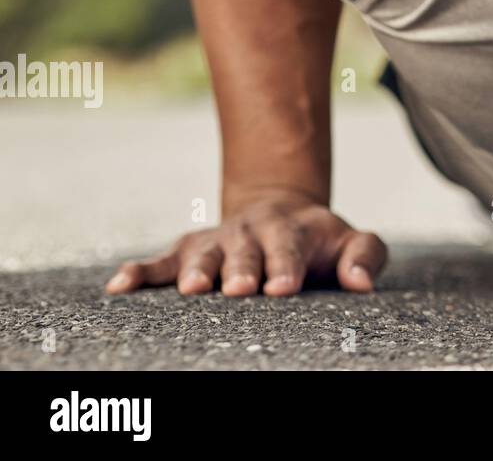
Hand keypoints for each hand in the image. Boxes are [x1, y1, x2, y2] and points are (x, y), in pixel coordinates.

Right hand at [104, 190, 388, 296]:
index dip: (286, 267)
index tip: (283, 287)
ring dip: (196, 269)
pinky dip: (140, 270)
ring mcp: (219, 240)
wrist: (283, 211)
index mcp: (295, 230)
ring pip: (204, 252)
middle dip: (242, 269)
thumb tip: (362, 284)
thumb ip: (364, 256)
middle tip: (239, 289)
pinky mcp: (189, 249)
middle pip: (247, 251)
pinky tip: (120, 285)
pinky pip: (160, 260)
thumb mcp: (352, 240)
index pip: (292, 248)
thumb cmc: (320, 242)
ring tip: (192, 289)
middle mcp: (253, 231)